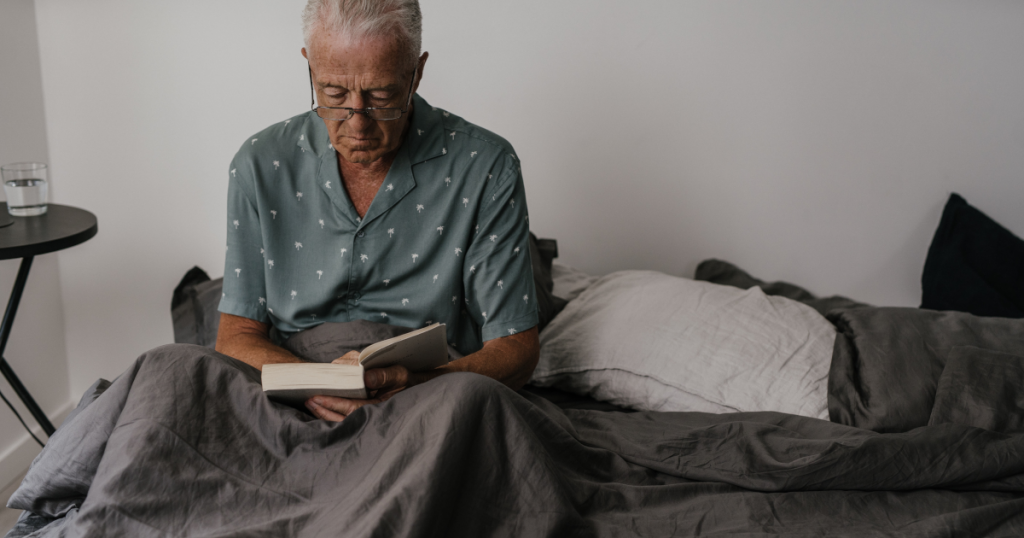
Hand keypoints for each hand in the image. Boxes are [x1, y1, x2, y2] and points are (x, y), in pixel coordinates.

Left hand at [304, 351, 420, 420]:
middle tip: (308, 402)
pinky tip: (323, 406)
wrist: (420, 389)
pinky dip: (333, 412)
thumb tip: (366, 376)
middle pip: (344, 419)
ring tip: (311, 404)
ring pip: (344, 420)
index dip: (333, 404)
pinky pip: (347, 417)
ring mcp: (370, 416)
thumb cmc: (410, 381)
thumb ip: (385, 374)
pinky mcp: (367, 413)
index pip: (352, 408)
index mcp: (381, 407)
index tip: (316, 398)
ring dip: (326, 413)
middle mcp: (374, 415)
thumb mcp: (400, 374)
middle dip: (324, 411)